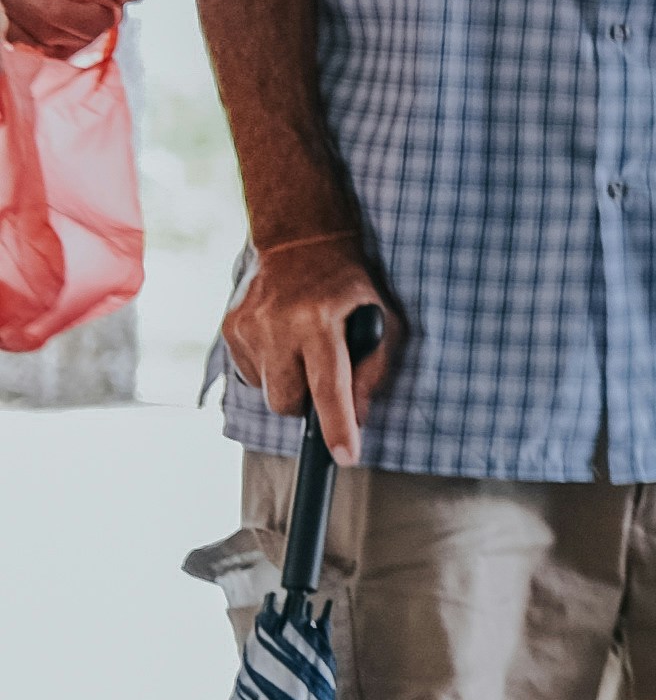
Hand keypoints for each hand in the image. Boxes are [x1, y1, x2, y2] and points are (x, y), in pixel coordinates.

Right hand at [227, 233, 399, 463]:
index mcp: (320, 321)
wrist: (301, 243)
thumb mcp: (382, 318)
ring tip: (303, 349)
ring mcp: (248, 326)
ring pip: (267, 392)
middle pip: (287, 402)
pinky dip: (270, 368)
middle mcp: (280, 324)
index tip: (345, 456)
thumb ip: (373, 369)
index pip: (329, 385)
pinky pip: (250, 374)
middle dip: (306, 404)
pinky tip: (283, 340)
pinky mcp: (229, 328)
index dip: (338, 425)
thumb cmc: (350, 287)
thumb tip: (357, 417)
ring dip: (288, 383)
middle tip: (322, 377)